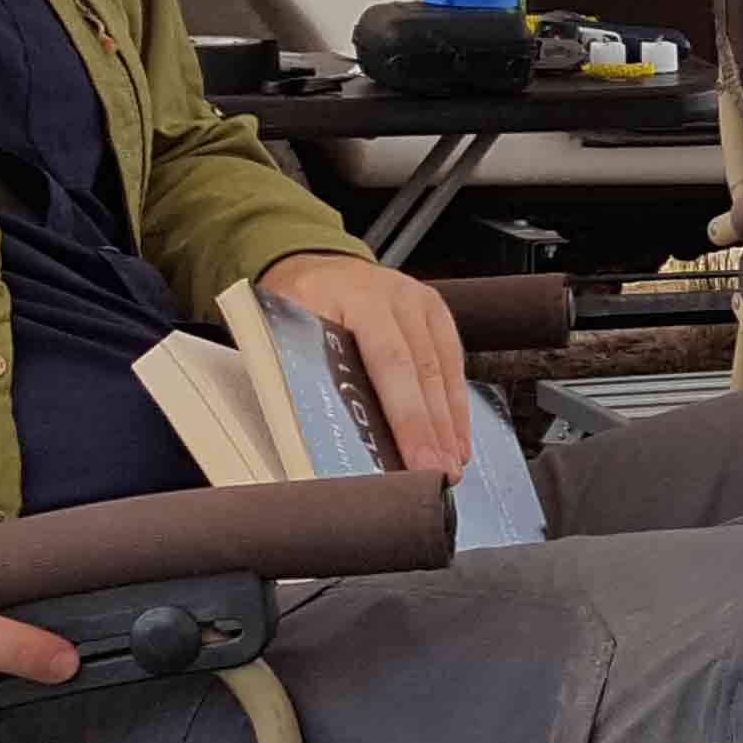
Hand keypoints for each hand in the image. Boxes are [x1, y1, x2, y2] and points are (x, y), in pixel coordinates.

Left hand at [251, 249, 473, 476]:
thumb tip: (325, 440)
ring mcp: (420, 300)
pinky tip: (456, 439)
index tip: (417, 463)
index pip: (390, 363)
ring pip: (442, 370)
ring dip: (449, 424)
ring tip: (452, 466)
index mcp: (355, 297)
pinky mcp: (436, 312)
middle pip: (422, 371)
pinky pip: (452, 363)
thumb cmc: (298, 305)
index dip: (408, 418)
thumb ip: (305, 373)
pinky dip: (455, 405)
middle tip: (440, 476)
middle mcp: (395, 294)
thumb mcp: (286, 331)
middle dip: (433, 431)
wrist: (317, 266)